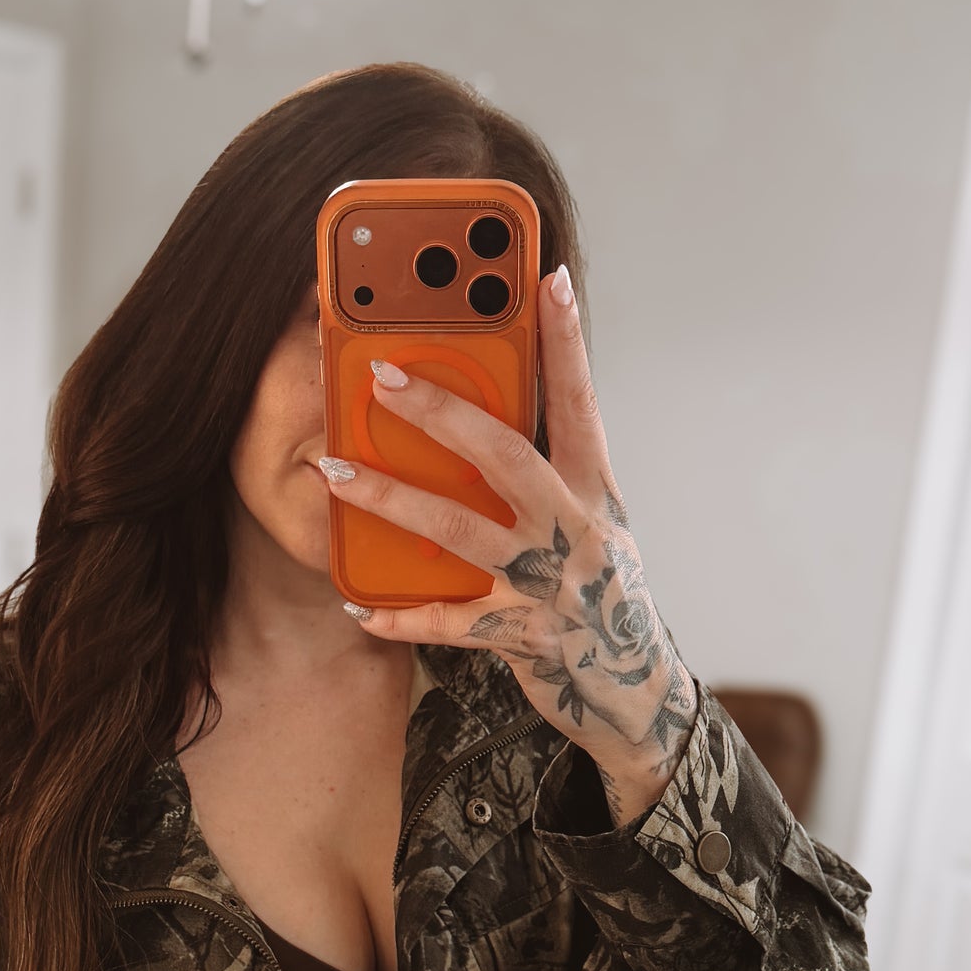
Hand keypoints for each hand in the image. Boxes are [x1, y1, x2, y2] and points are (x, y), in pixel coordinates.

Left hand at [318, 265, 696, 828]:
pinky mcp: (521, 637)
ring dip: (391, 499)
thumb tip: (490, 416)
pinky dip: (402, 617)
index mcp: (597, 491)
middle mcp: (576, 530)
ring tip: (335, 471)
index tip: (547, 279)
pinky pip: (449, 623)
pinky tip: (358, 608)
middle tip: (381, 373)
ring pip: (460, 530)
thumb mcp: (593, 524)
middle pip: (505, 454)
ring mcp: (548, 584)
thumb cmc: (602, 596)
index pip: (582, 402)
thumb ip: (551, 474)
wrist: (635, 691)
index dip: (566, 341)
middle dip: (440, 410)